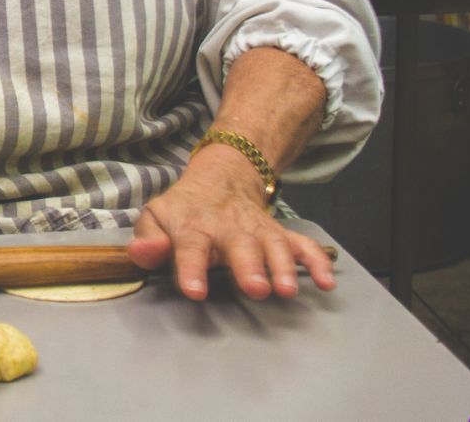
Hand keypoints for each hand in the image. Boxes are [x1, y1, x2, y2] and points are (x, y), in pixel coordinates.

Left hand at [127, 145, 335, 301]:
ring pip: (274, 246)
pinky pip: (302, 245)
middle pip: (241, 247)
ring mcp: (258, 231)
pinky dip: (316, 261)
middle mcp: (230, 229)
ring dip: (283, 267)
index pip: (191, 248)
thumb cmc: (184, 209)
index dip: (191, 269)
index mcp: (194, 227)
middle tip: (256, 288)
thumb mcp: (156, 217)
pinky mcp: (280, 234)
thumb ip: (146, 239)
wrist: (221, 177)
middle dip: (249, 267)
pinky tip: (326, 281)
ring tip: (287, 289)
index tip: (195, 291)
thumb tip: (143, 253)